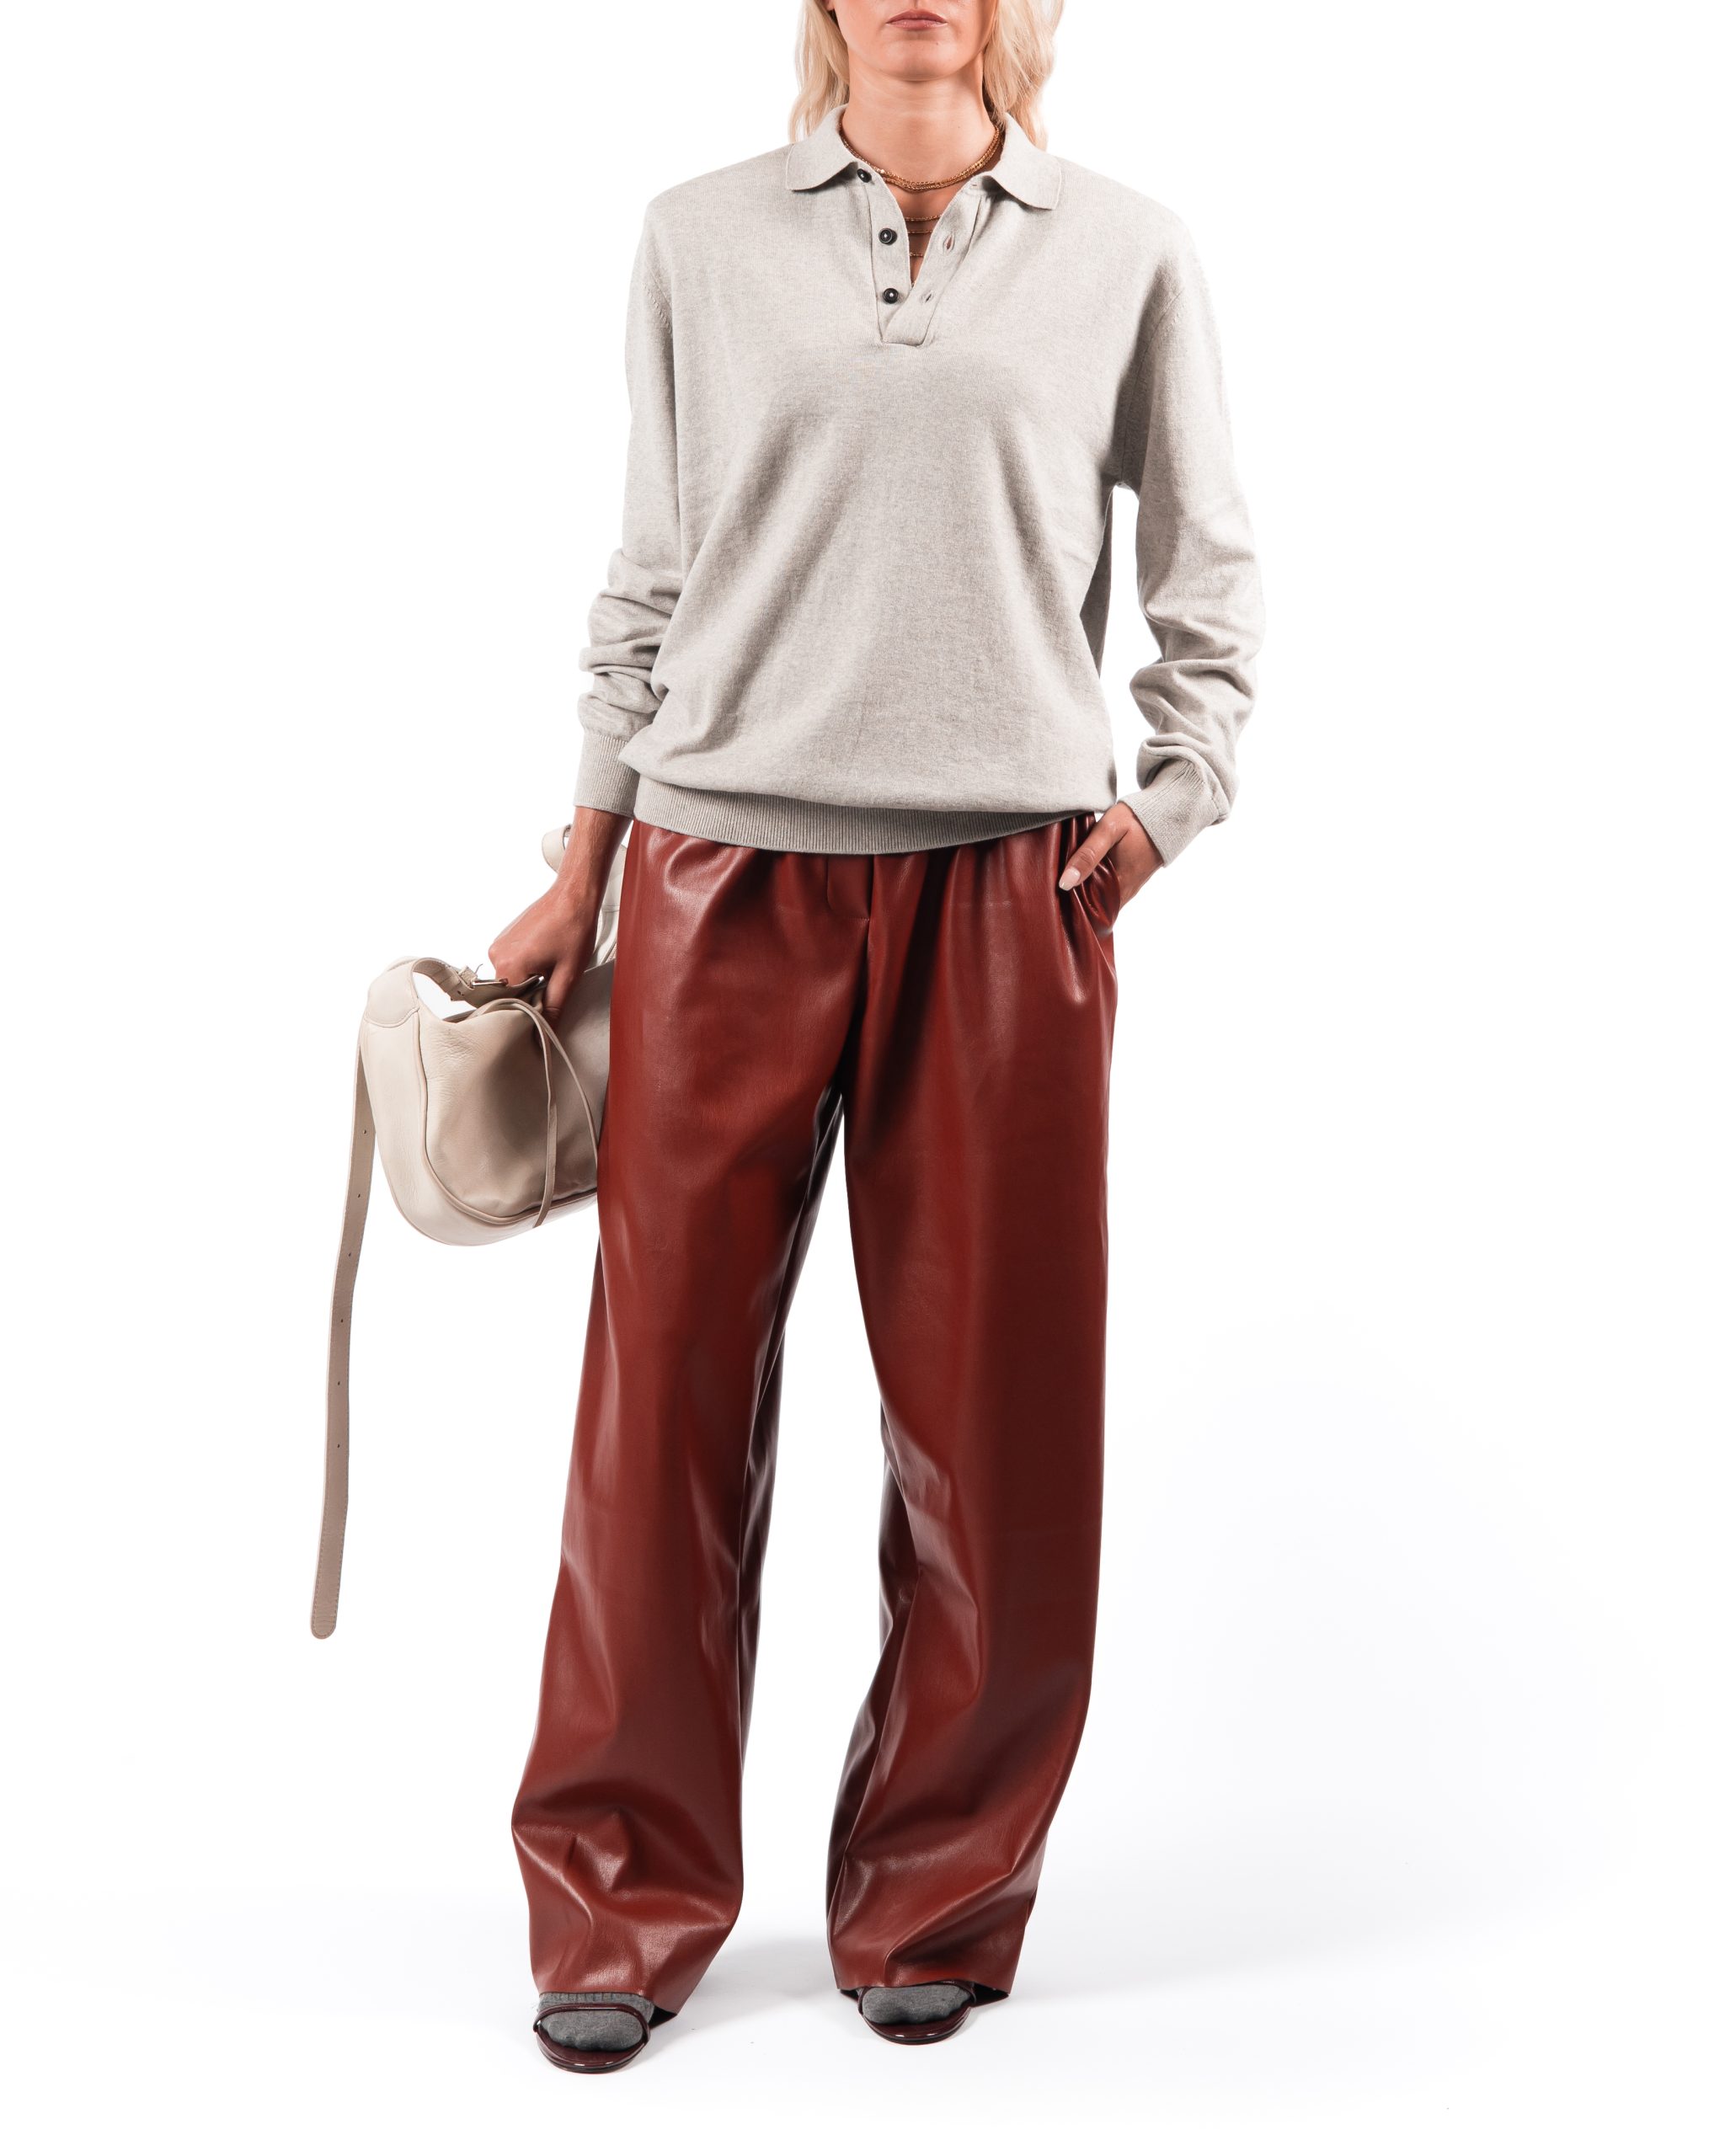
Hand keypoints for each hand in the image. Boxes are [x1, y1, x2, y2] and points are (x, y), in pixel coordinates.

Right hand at [488, 807, 627, 1021]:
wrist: (574, 896)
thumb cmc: (574, 930)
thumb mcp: (568, 975)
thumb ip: (553, 1006)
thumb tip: (545, 1034)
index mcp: (509, 966)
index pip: (510, 1006)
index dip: (528, 1013)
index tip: (546, 1012)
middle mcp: (496, 956)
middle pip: (508, 993)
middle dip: (529, 996)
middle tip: (553, 988)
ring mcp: (498, 945)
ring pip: (510, 979)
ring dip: (528, 982)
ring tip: (551, 971)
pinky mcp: (504, 938)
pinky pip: (511, 964)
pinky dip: (526, 969)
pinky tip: (545, 960)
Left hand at [1057, 803, 1162, 906]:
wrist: (1168, 813)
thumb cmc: (1136, 819)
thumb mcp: (1108, 831)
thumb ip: (1087, 855)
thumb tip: (1065, 883)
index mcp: (1118, 883)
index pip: (1089, 909)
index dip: (1070, 908)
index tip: (1052, 903)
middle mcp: (1126, 891)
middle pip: (1095, 908)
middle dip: (1075, 905)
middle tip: (1053, 898)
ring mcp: (1131, 887)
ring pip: (1103, 902)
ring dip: (1085, 898)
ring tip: (1063, 891)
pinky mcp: (1133, 881)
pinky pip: (1110, 894)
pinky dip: (1096, 890)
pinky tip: (1082, 880)